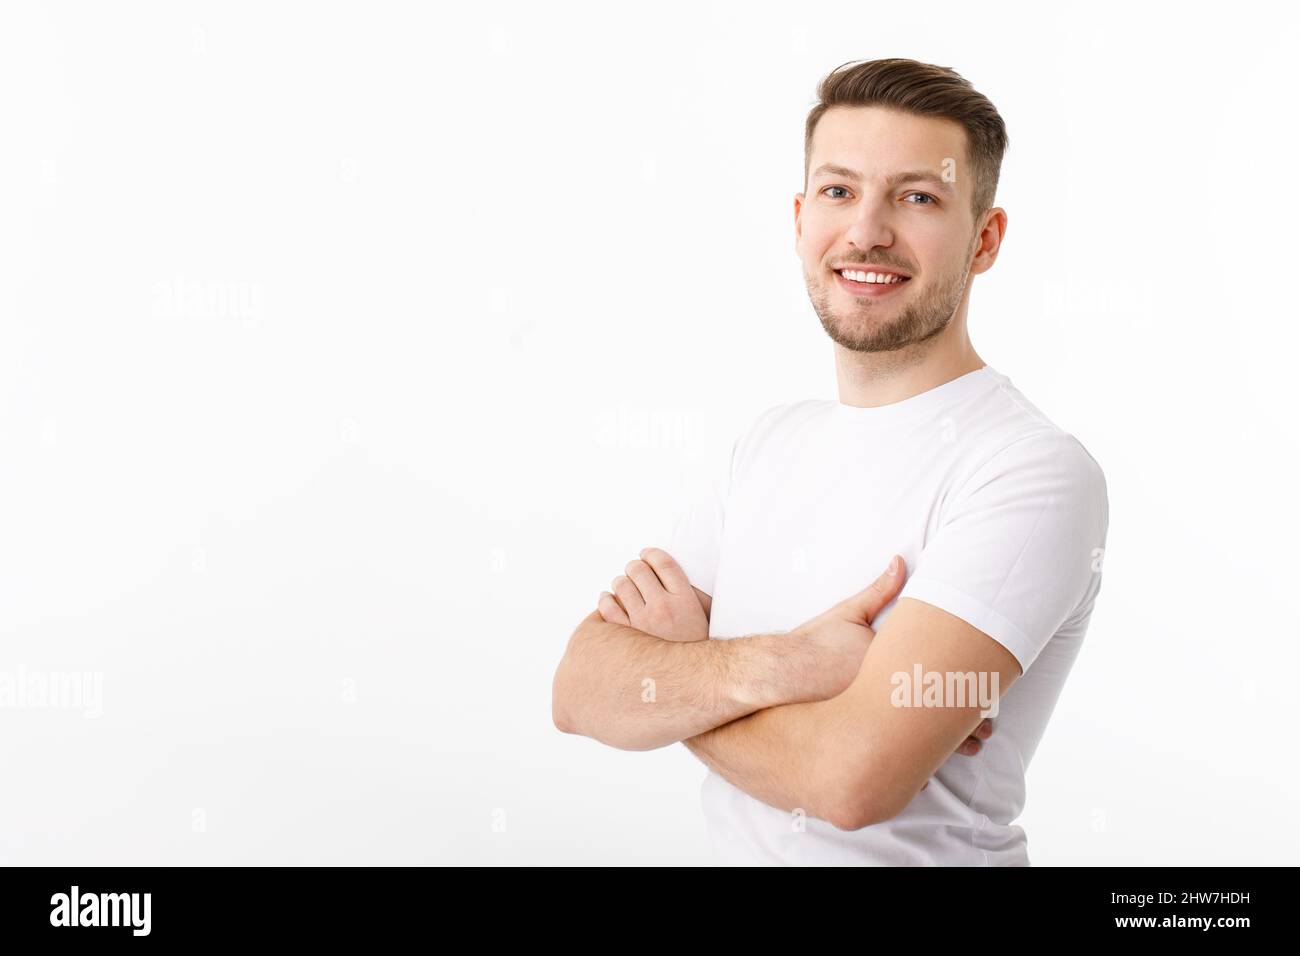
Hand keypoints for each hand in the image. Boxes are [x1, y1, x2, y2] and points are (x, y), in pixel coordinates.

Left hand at [597, 547, 708, 642]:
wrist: (693, 682)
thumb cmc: (696, 647)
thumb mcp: (703, 615)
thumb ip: (692, 592)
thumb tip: (671, 573)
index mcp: (684, 599)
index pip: (663, 562)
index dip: (652, 554)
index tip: (646, 554)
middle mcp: (663, 607)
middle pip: (639, 569)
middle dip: (635, 568)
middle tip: (635, 572)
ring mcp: (642, 622)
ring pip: (621, 585)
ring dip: (621, 583)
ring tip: (624, 587)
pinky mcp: (626, 636)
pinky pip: (607, 607)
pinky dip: (605, 600)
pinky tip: (609, 600)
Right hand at [788, 555, 993, 789]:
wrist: (774, 677)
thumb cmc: (811, 646)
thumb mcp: (845, 613)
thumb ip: (878, 591)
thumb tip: (900, 561)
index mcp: (893, 666)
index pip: (940, 678)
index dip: (969, 689)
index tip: (990, 693)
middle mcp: (887, 698)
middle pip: (938, 716)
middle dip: (966, 727)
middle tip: (988, 733)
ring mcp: (872, 723)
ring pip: (921, 744)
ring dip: (945, 749)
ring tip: (971, 750)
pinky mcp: (856, 740)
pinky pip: (892, 759)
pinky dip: (913, 765)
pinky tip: (927, 772)